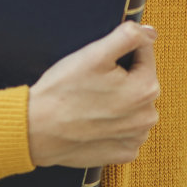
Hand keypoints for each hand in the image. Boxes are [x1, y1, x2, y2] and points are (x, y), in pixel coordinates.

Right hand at [26, 22, 159, 168]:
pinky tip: (92, 120)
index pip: (143, 53)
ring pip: (133, 106)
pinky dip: (112, 124)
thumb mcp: (95, 54)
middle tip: (90, 82)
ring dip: (118, 101)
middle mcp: (147, 117)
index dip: (119, 51)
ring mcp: (136, 138)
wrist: (37, 129)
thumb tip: (149, 32)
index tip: (98, 62)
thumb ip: (128, 37)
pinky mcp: (123, 153)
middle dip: (120, 76)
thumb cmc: (64, 90)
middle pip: (139, 80)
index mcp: (146, 89)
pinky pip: (125, 130)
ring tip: (90, 102)